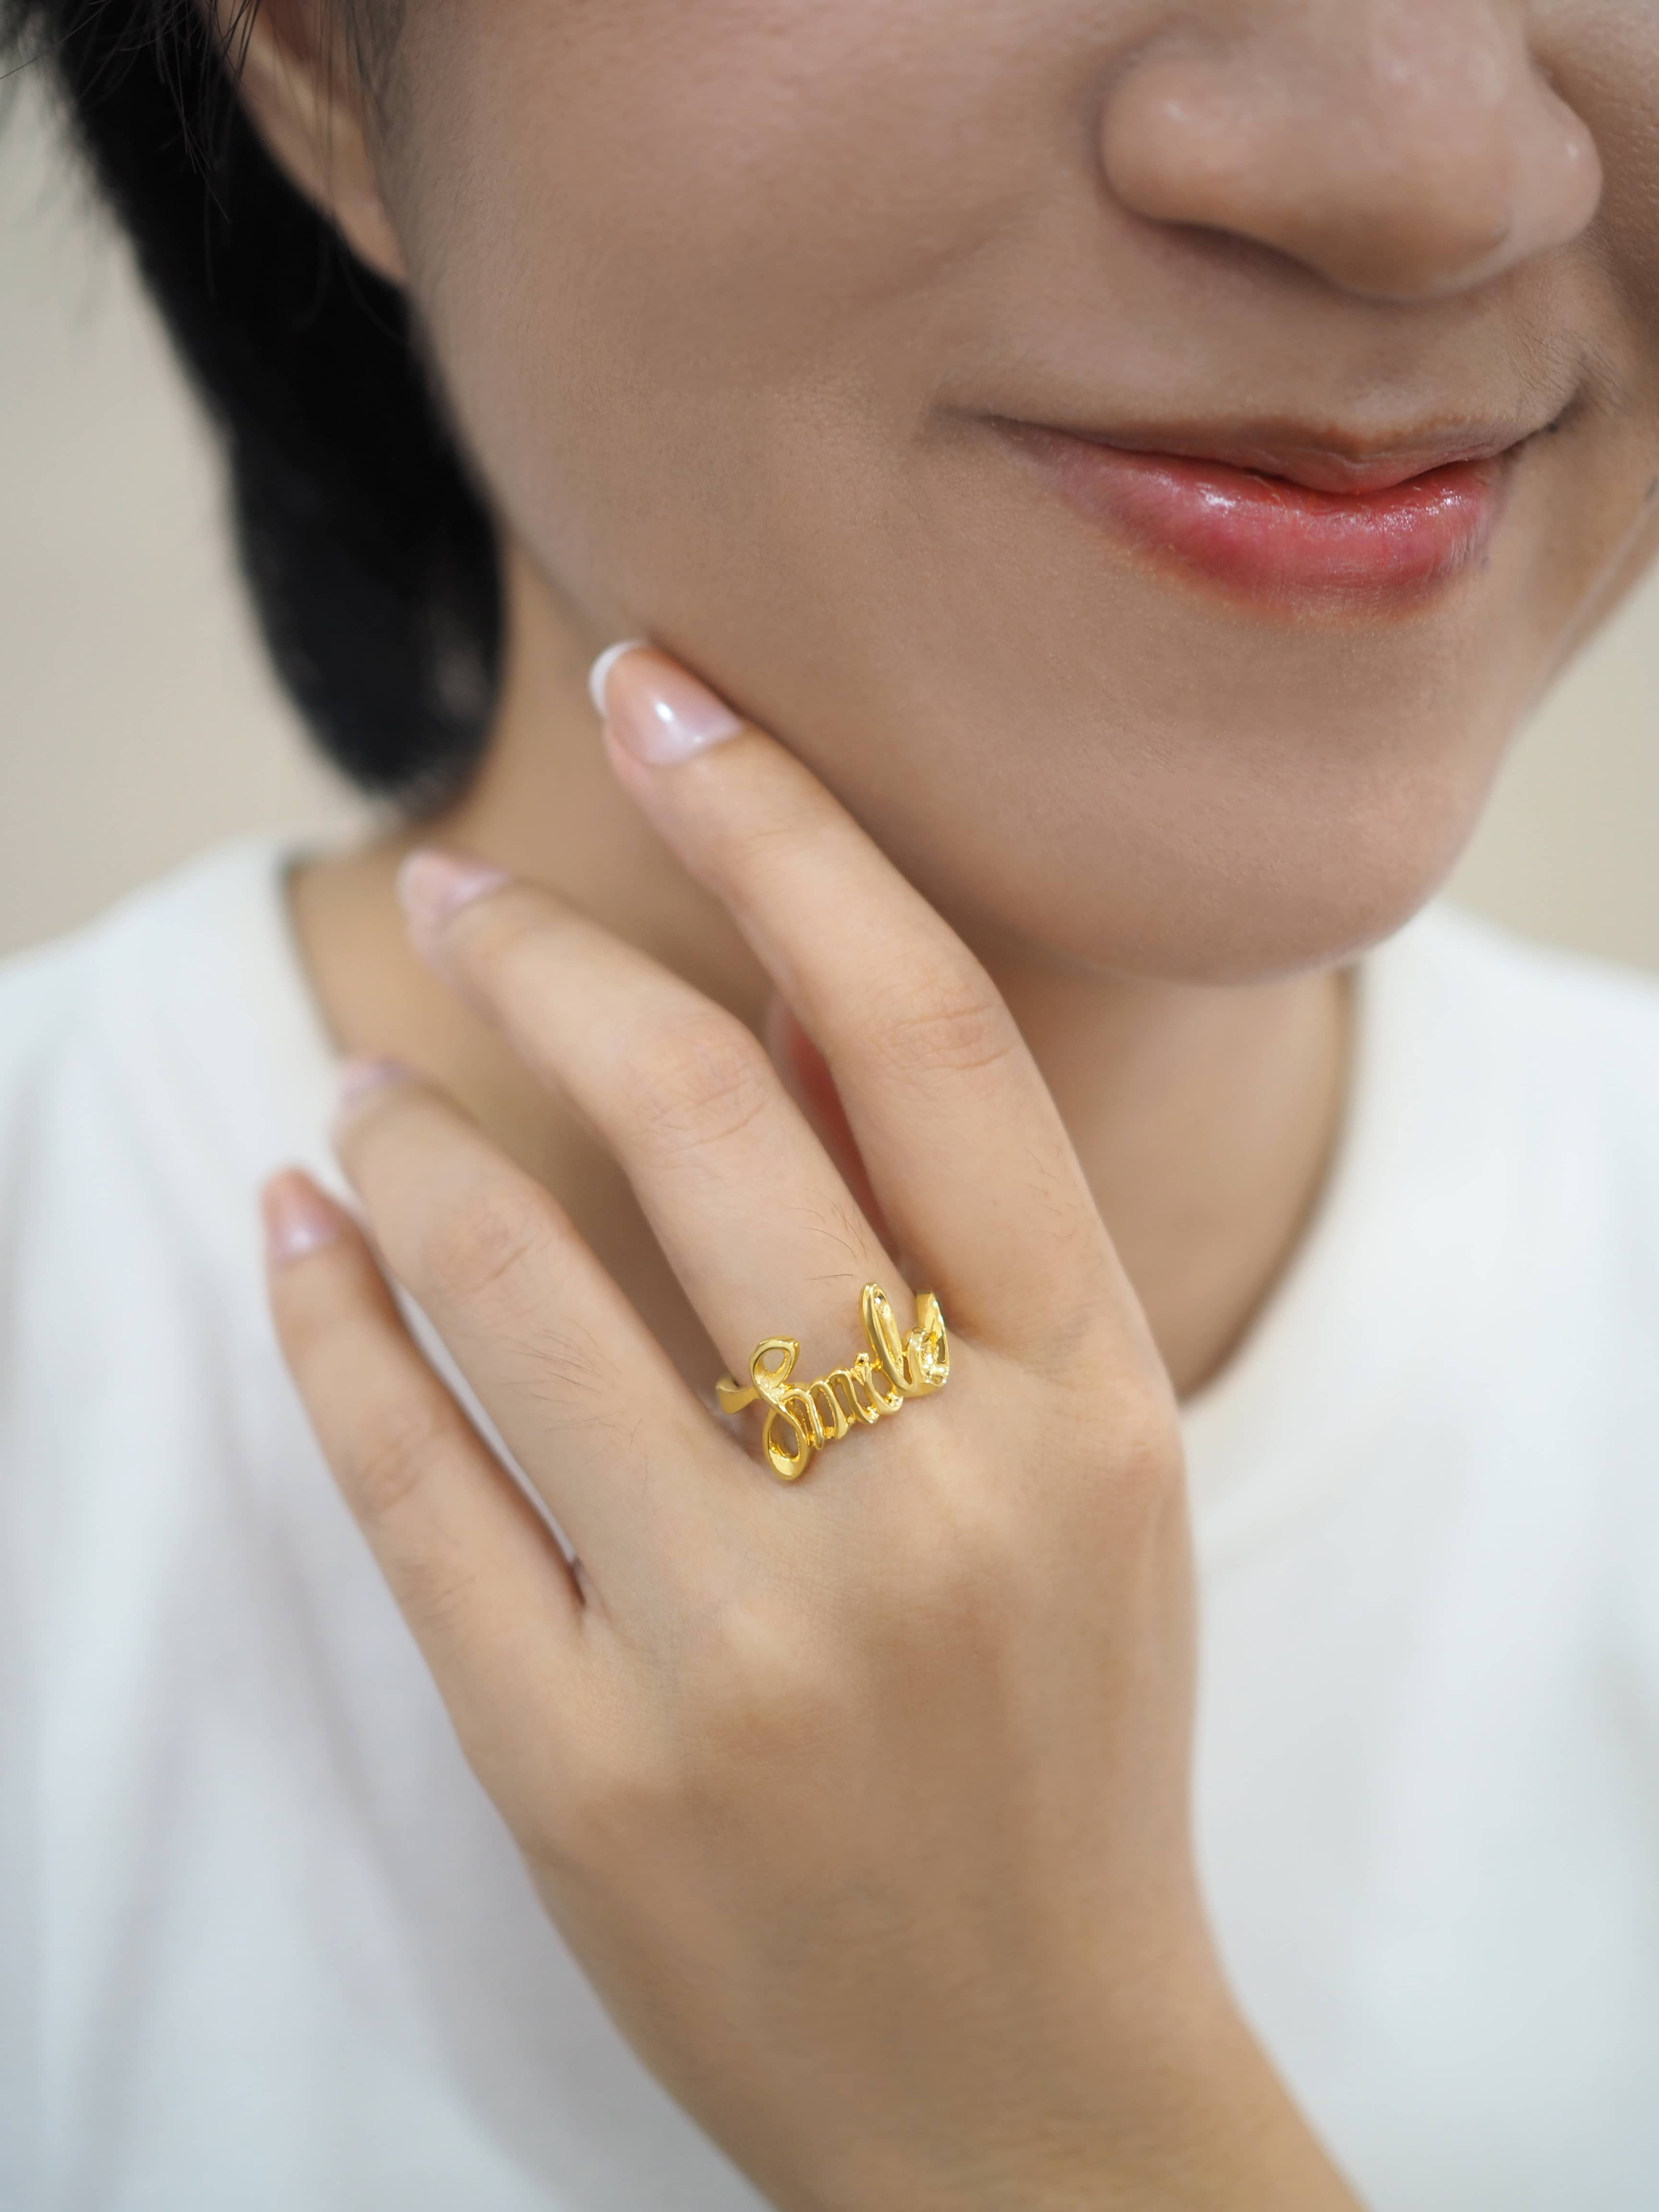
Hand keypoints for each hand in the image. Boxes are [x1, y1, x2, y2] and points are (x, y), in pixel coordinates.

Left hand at [264, 647, 1357, 2211]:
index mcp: (1093, 1411)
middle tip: (470, 890)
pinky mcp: (585, 1774)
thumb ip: (953, 1246)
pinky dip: (331, 1327)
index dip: (786, 831)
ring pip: (519, 1292)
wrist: (1028, 2092)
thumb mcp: (1085, 1480)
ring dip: (416, 1141)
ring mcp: (753, 1653)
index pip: (925, 1037)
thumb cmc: (1063, 1745)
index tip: (667, 697)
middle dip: (562, 966)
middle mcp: (935, 1511)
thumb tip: (772, 1009)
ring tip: (370, 1078)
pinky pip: (412, 1486)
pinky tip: (298, 1230)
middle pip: (701, 1125)